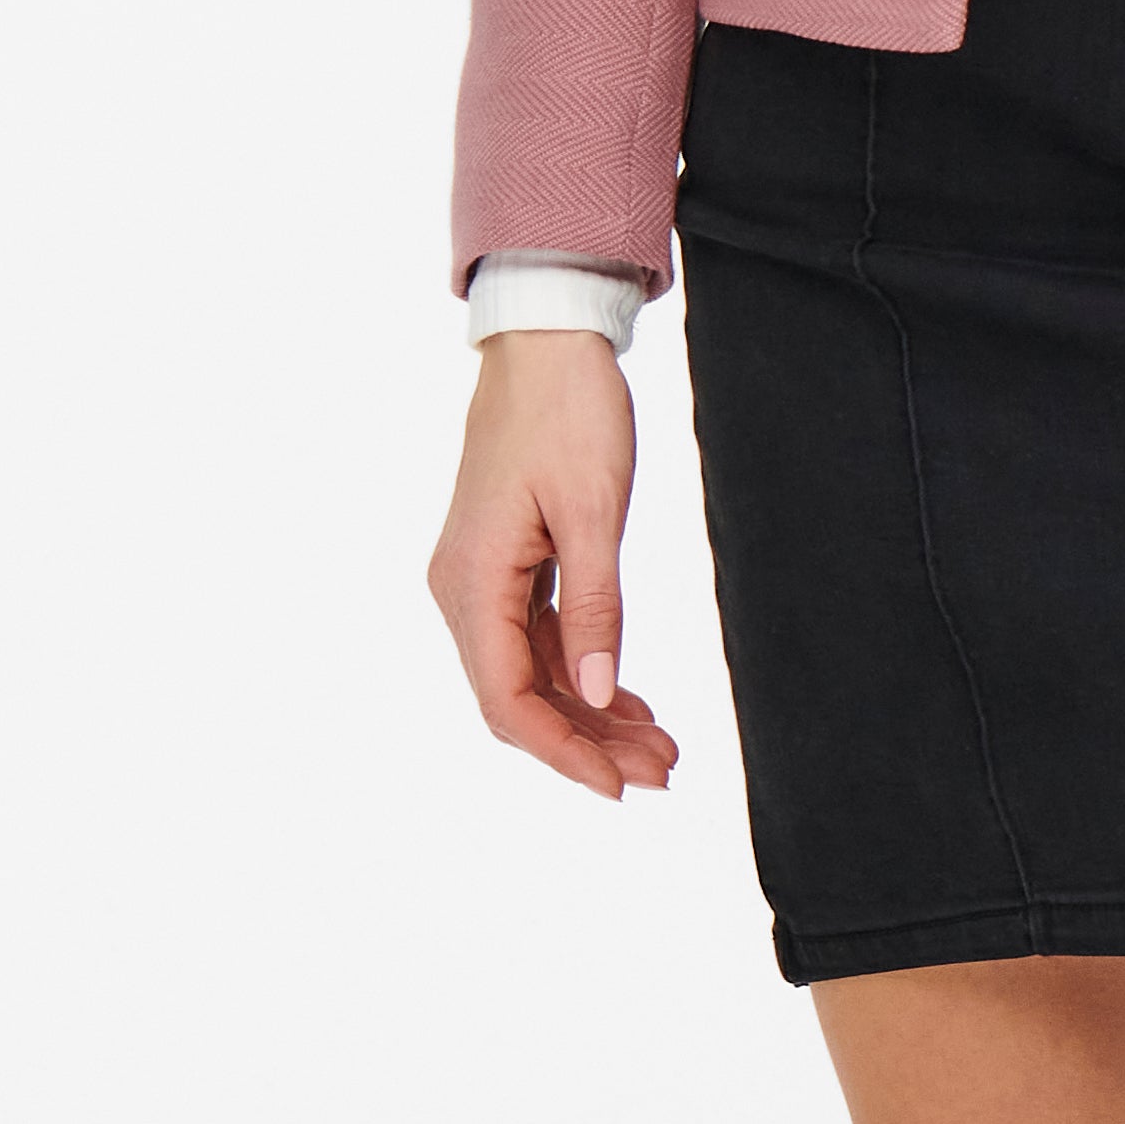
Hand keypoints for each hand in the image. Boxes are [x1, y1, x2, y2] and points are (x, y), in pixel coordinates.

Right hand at [428, 328, 677, 799]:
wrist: (547, 336)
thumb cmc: (569, 409)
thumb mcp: (592, 509)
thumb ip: (593, 608)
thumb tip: (594, 693)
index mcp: (472, 580)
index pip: (508, 701)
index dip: (563, 752)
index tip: (619, 786)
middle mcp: (463, 587)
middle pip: (519, 696)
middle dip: (588, 740)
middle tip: (661, 770)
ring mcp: (482, 575)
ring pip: (531, 670)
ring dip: (590, 709)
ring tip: (659, 744)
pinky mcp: (506, 560)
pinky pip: (537, 636)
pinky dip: (581, 667)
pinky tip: (626, 695)